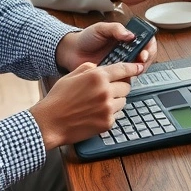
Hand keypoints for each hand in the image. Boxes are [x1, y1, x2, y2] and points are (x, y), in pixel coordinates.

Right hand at [30, 61, 145, 148]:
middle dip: (120, 86)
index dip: (134, 68)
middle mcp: (105, 91)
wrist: (50, 123)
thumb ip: (89, 68)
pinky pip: (117, 114)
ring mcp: (108, 108)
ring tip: (99, 103)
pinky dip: (110, 113)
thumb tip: (101, 67)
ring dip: (116, 100)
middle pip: (126, 86)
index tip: (140, 67)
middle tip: (109, 90)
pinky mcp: (107, 122)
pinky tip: (95, 113)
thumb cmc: (58, 99)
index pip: (123, 69)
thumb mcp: (71, 75)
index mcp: (97, 76)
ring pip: (123, 101)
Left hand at [56, 21, 157, 72]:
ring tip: (129, 68)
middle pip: (147, 56)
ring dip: (137, 69)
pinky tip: (120, 75)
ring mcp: (123, 64)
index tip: (143, 52)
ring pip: (139, 68)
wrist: (72, 52)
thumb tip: (131, 35)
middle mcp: (128, 51)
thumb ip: (116, 29)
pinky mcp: (115, 75)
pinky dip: (126, 78)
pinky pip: (126, 78)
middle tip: (140, 61)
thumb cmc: (86, 38)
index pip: (147, 41)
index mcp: (127, 38)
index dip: (149, 47)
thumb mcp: (101, 28)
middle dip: (146, 60)